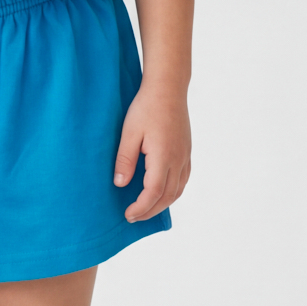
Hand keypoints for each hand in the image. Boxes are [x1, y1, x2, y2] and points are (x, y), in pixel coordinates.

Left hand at [113, 80, 190, 220]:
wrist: (168, 89)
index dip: (141, 207)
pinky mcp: (187, 151)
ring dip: (163, 204)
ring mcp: (185, 156)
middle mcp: (178, 160)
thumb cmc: (146, 108)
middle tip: (133, 217)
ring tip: (145, 209)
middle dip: (150, 210)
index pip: (154, 192)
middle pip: (168, 196)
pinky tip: (161, 193)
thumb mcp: (129, 133)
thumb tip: (120, 184)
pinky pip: (183, 180)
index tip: (128, 214)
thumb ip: (125, 160)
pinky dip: (172, 192)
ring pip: (178, 190)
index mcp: (164, 156)